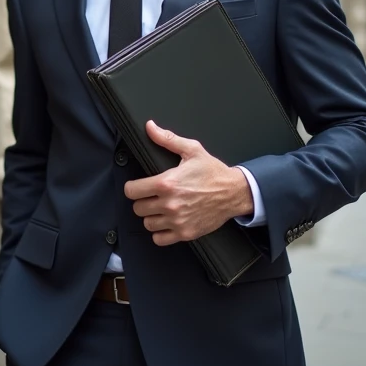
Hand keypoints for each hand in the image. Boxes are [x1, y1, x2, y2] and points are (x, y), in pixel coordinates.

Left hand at [123, 120, 253, 245]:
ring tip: (160, 209)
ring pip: (148, 224)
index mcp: (166, 183)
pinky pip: (160, 239)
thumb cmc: (213, 171)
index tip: (138, 187)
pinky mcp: (185, 233)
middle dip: (142, 201)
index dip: (133, 188)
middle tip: (152, 197)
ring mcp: (177, 220)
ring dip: (151, 217)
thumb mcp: (191, 150)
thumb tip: (150, 127)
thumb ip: (167, 139)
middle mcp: (169, 204)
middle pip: (138, 208)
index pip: (132, 191)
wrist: (234, 192)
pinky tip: (166, 222)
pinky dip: (160, 233)